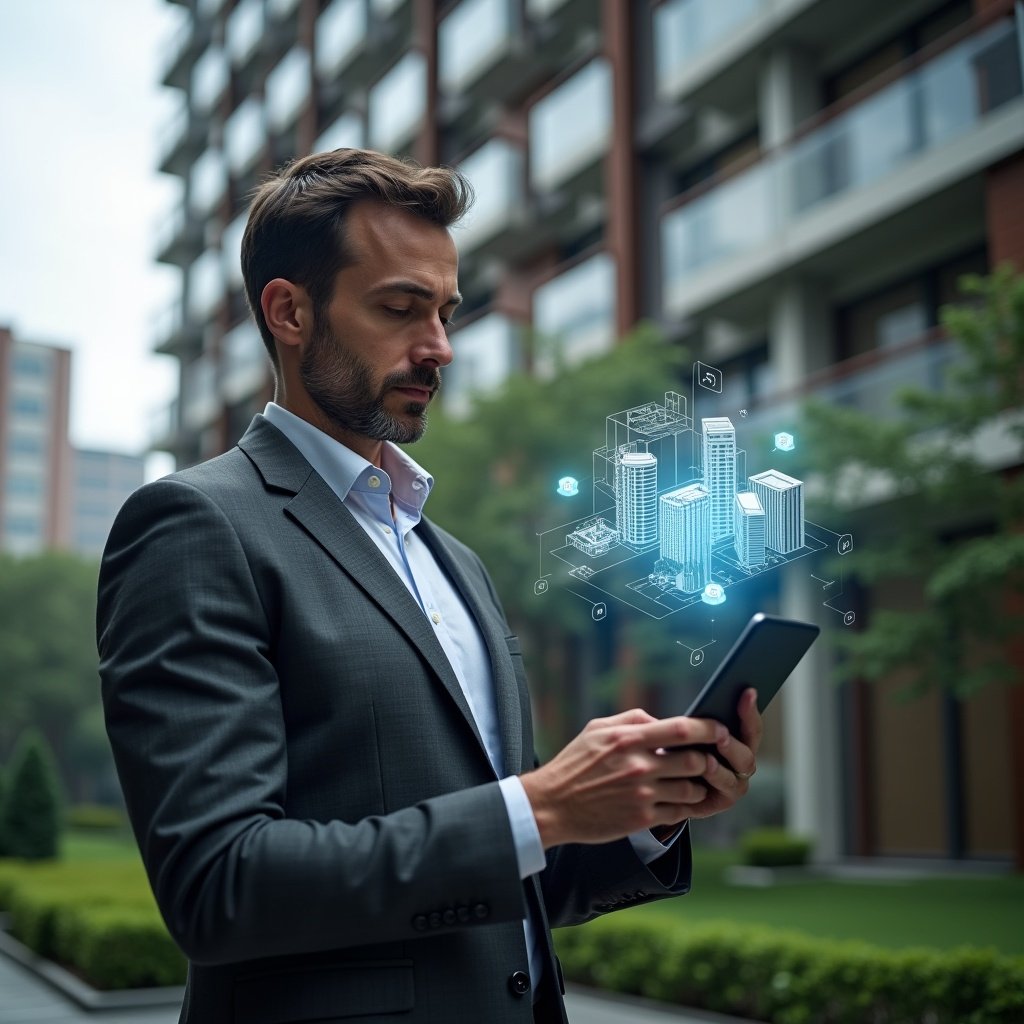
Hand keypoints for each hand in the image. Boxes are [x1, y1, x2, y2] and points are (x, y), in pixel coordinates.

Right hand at [519, 696, 759, 848]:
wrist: (552, 805)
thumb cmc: (574, 764)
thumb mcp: (597, 729)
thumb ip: (632, 719)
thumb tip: (661, 720)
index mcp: (628, 739)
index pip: (681, 729)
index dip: (708, 729)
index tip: (719, 730)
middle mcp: (639, 766)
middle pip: (695, 760)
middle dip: (707, 759)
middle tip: (709, 759)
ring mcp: (642, 795)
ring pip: (691, 789)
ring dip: (698, 785)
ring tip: (692, 781)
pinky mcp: (641, 818)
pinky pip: (679, 812)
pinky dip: (685, 806)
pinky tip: (678, 800)